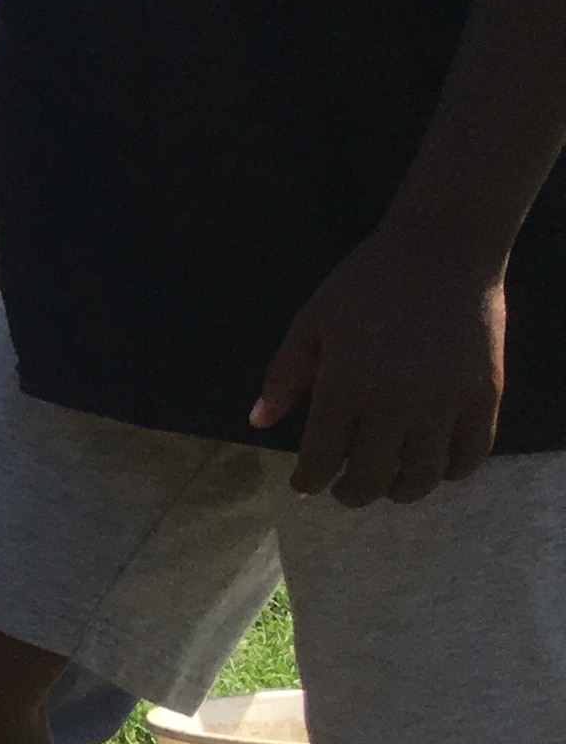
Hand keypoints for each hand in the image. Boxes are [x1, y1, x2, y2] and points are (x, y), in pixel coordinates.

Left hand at [252, 226, 507, 503]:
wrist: (444, 250)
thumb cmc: (367, 283)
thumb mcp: (312, 323)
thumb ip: (284, 376)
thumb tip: (258, 422)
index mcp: (344, 389)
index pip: (322, 460)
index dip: (310, 480)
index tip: (305, 484)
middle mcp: (394, 406)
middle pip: (372, 478)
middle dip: (352, 493)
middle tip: (345, 492)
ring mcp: (444, 404)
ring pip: (423, 476)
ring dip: (402, 491)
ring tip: (389, 486)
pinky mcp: (484, 396)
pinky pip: (471, 454)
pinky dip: (454, 471)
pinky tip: (437, 467)